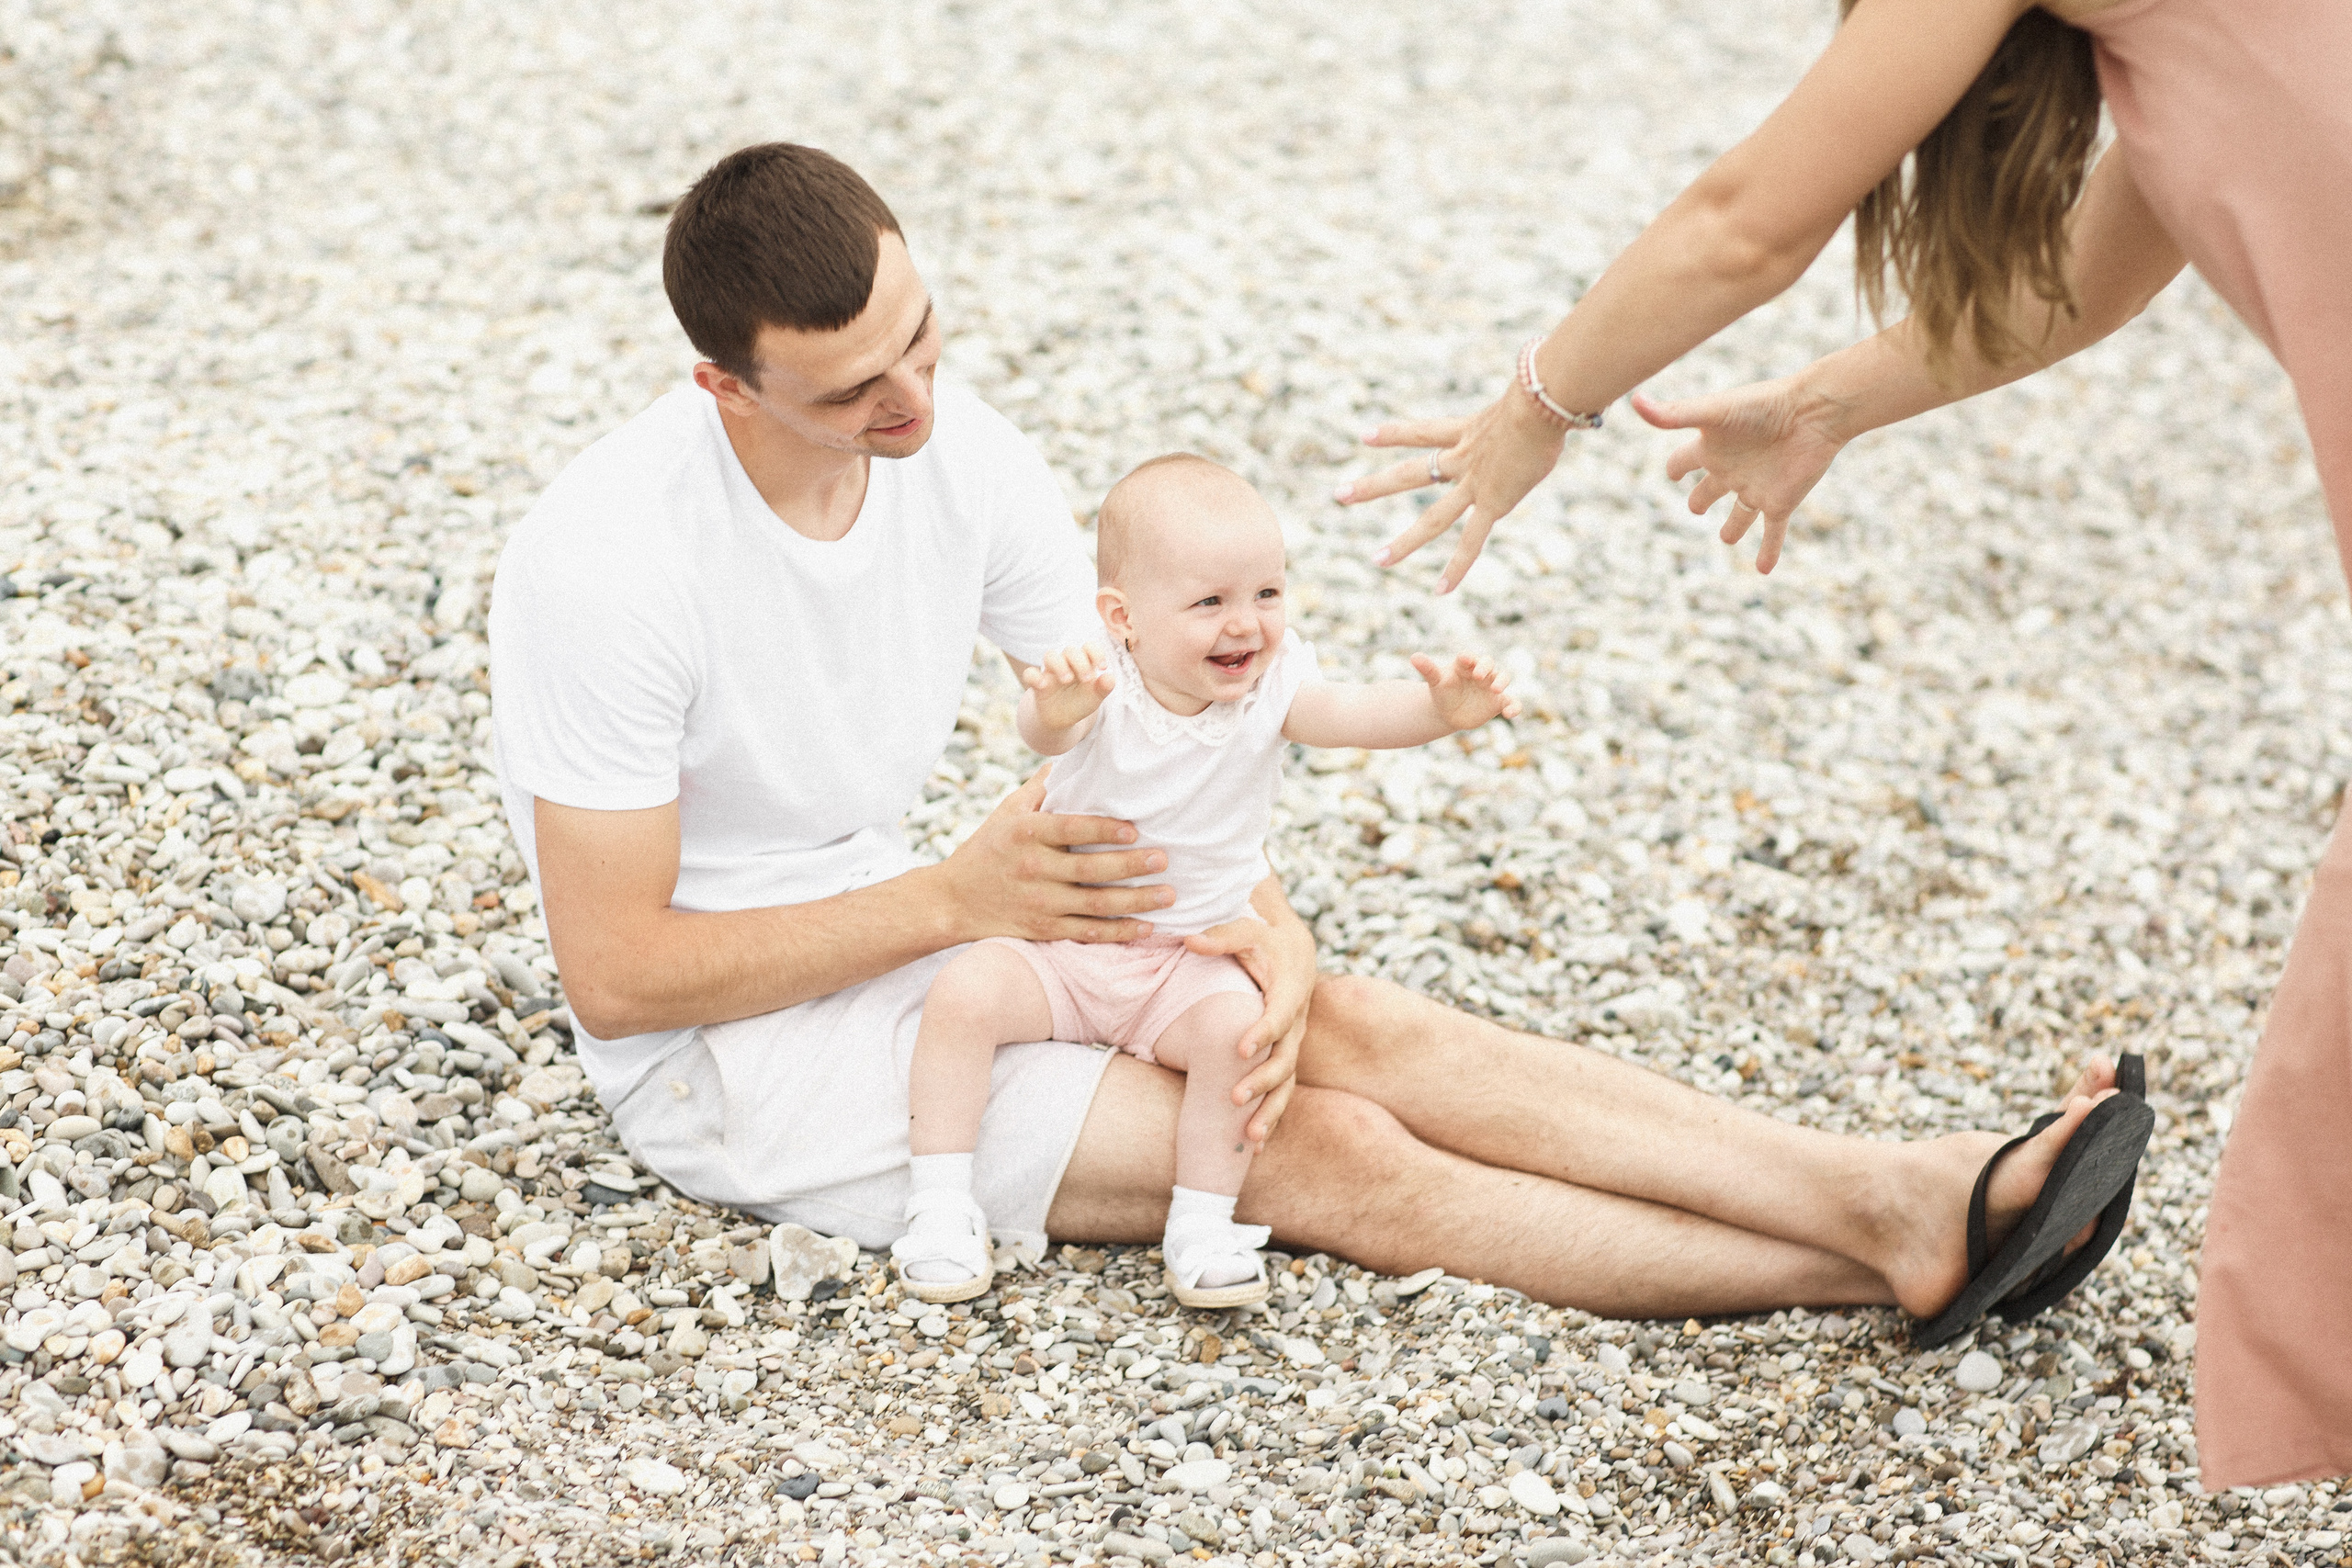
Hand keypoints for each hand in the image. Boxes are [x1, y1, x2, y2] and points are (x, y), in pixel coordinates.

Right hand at [934, 768, 1171, 942]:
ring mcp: (1039, 903)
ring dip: (1136, 902)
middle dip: (1131, 866)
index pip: (1071, 829)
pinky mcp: (1044, 930)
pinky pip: (1087, 932)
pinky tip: (1146, 927)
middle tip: (1164, 859)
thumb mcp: (1007, 811)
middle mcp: (1033, 868)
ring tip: (1168, 895)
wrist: (953, 900)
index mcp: (1026, 833)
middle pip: (1090, 869)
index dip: (1104, 830)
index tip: (1135, 829)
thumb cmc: (987, 848)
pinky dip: (1118, 932)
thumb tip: (1075, 754)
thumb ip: (1041, 787)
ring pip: (1095, 905)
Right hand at [1020, 643, 1115, 732]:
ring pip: (1050, 655)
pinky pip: (1029, 674)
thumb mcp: (1095, 697)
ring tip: (1067, 680)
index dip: (1096, 652)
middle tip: (1087, 679)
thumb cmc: (1080, 702)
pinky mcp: (1037, 684)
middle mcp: (1066, 663)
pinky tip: (1044, 686)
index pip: (1088, 647)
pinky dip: (1034, 677)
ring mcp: (1050, 672)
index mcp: (1083, 663)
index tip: (1102, 667)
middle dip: (1080, 662)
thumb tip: (1110, 677)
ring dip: (1060, 665)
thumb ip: (1104, 687)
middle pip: (1070, 650)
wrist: (1061, 719)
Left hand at [1184, 909, 1315, 1149]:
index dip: (1262, 1033)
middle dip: (1261, 1081)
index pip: (1278, 1016)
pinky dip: (1270, 1118)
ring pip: (1286, 1085)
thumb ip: (1221, 936)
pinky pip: (1281, 1092)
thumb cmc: (1265, 937)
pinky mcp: (1284, 1056)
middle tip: (1234, 1098)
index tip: (1239, 1048)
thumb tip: (1189, 940)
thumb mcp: (1247, 929)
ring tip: (1249, 1139)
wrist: (1294, 948)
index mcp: (1290, 991)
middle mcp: (1296, 1023)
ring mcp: (1292, 1044)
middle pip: (1284, 1059)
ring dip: (1269, 1112)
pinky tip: (1254, 1147)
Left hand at [1332, 387, 1565, 593]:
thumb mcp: (1533, 393)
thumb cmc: (1549, 388)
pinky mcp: (1495, 503)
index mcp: (1469, 430)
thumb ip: (1534, 395)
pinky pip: (1471, 542)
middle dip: (1373, 486)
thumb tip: (1561, 381)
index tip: (1365, 437)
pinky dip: (1456, 568)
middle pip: (1409, 474)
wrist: (1541, 401)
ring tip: (1375, 560)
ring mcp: (1476, 484)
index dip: (1393, 434)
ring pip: (1432, 520)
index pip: (1421, 432)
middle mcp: (1464, 459)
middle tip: (1339, 494)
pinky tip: (1440, 591)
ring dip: (1403, 543)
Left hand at [1412, 652, 1520, 732]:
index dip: (1469, 658)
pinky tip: (1510, 714)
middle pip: (1489, 664)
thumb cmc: (1442, 692)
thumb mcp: (1436, 681)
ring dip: (1502, 681)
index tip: (1465, 660)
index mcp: (1465, 665)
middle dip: (1486, 667)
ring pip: (1503, 678)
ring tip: (1495, 689)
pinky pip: (1511, 702)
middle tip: (1479, 676)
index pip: (1469, 657)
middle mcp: (1481, 673)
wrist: (1450, 712)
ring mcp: (1491, 686)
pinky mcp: (1498, 702)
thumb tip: (1413, 656)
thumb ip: (1428, 669)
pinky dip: (1514, 706)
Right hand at [1632, 378, 1848, 573]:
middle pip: (1709, 490)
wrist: (1813, 412)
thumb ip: (1674, 414)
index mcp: (1712, 447)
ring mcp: (1756, 488)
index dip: (1676, 467)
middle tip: (1695, 507)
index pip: (1683, 461)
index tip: (1672, 474)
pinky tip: (1765, 570)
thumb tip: (1634, 401)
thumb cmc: (1761, 406)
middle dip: (1701, 499)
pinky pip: (1772, 533)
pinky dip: (1768, 552)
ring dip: (1734, 528)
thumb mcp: (1712, 411)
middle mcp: (1732, 470)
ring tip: (1727, 538)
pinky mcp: (1780, 502)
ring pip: (1740, 516)